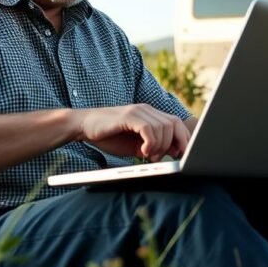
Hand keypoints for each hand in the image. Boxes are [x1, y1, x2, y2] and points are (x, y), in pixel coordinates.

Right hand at [75, 104, 190, 161]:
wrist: (84, 126)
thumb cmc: (109, 136)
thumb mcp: (135, 144)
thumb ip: (153, 145)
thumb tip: (172, 153)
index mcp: (151, 115)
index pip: (176, 123)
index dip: (183, 139)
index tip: (180, 156)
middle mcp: (147, 110)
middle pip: (174, 124)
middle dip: (175, 143)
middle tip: (164, 157)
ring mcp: (137, 111)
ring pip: (163, 127)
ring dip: (160, 146)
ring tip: (149, 156)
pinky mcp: (128, 115)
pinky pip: (148, 128)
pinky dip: (150, 142)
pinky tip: (142, 152)